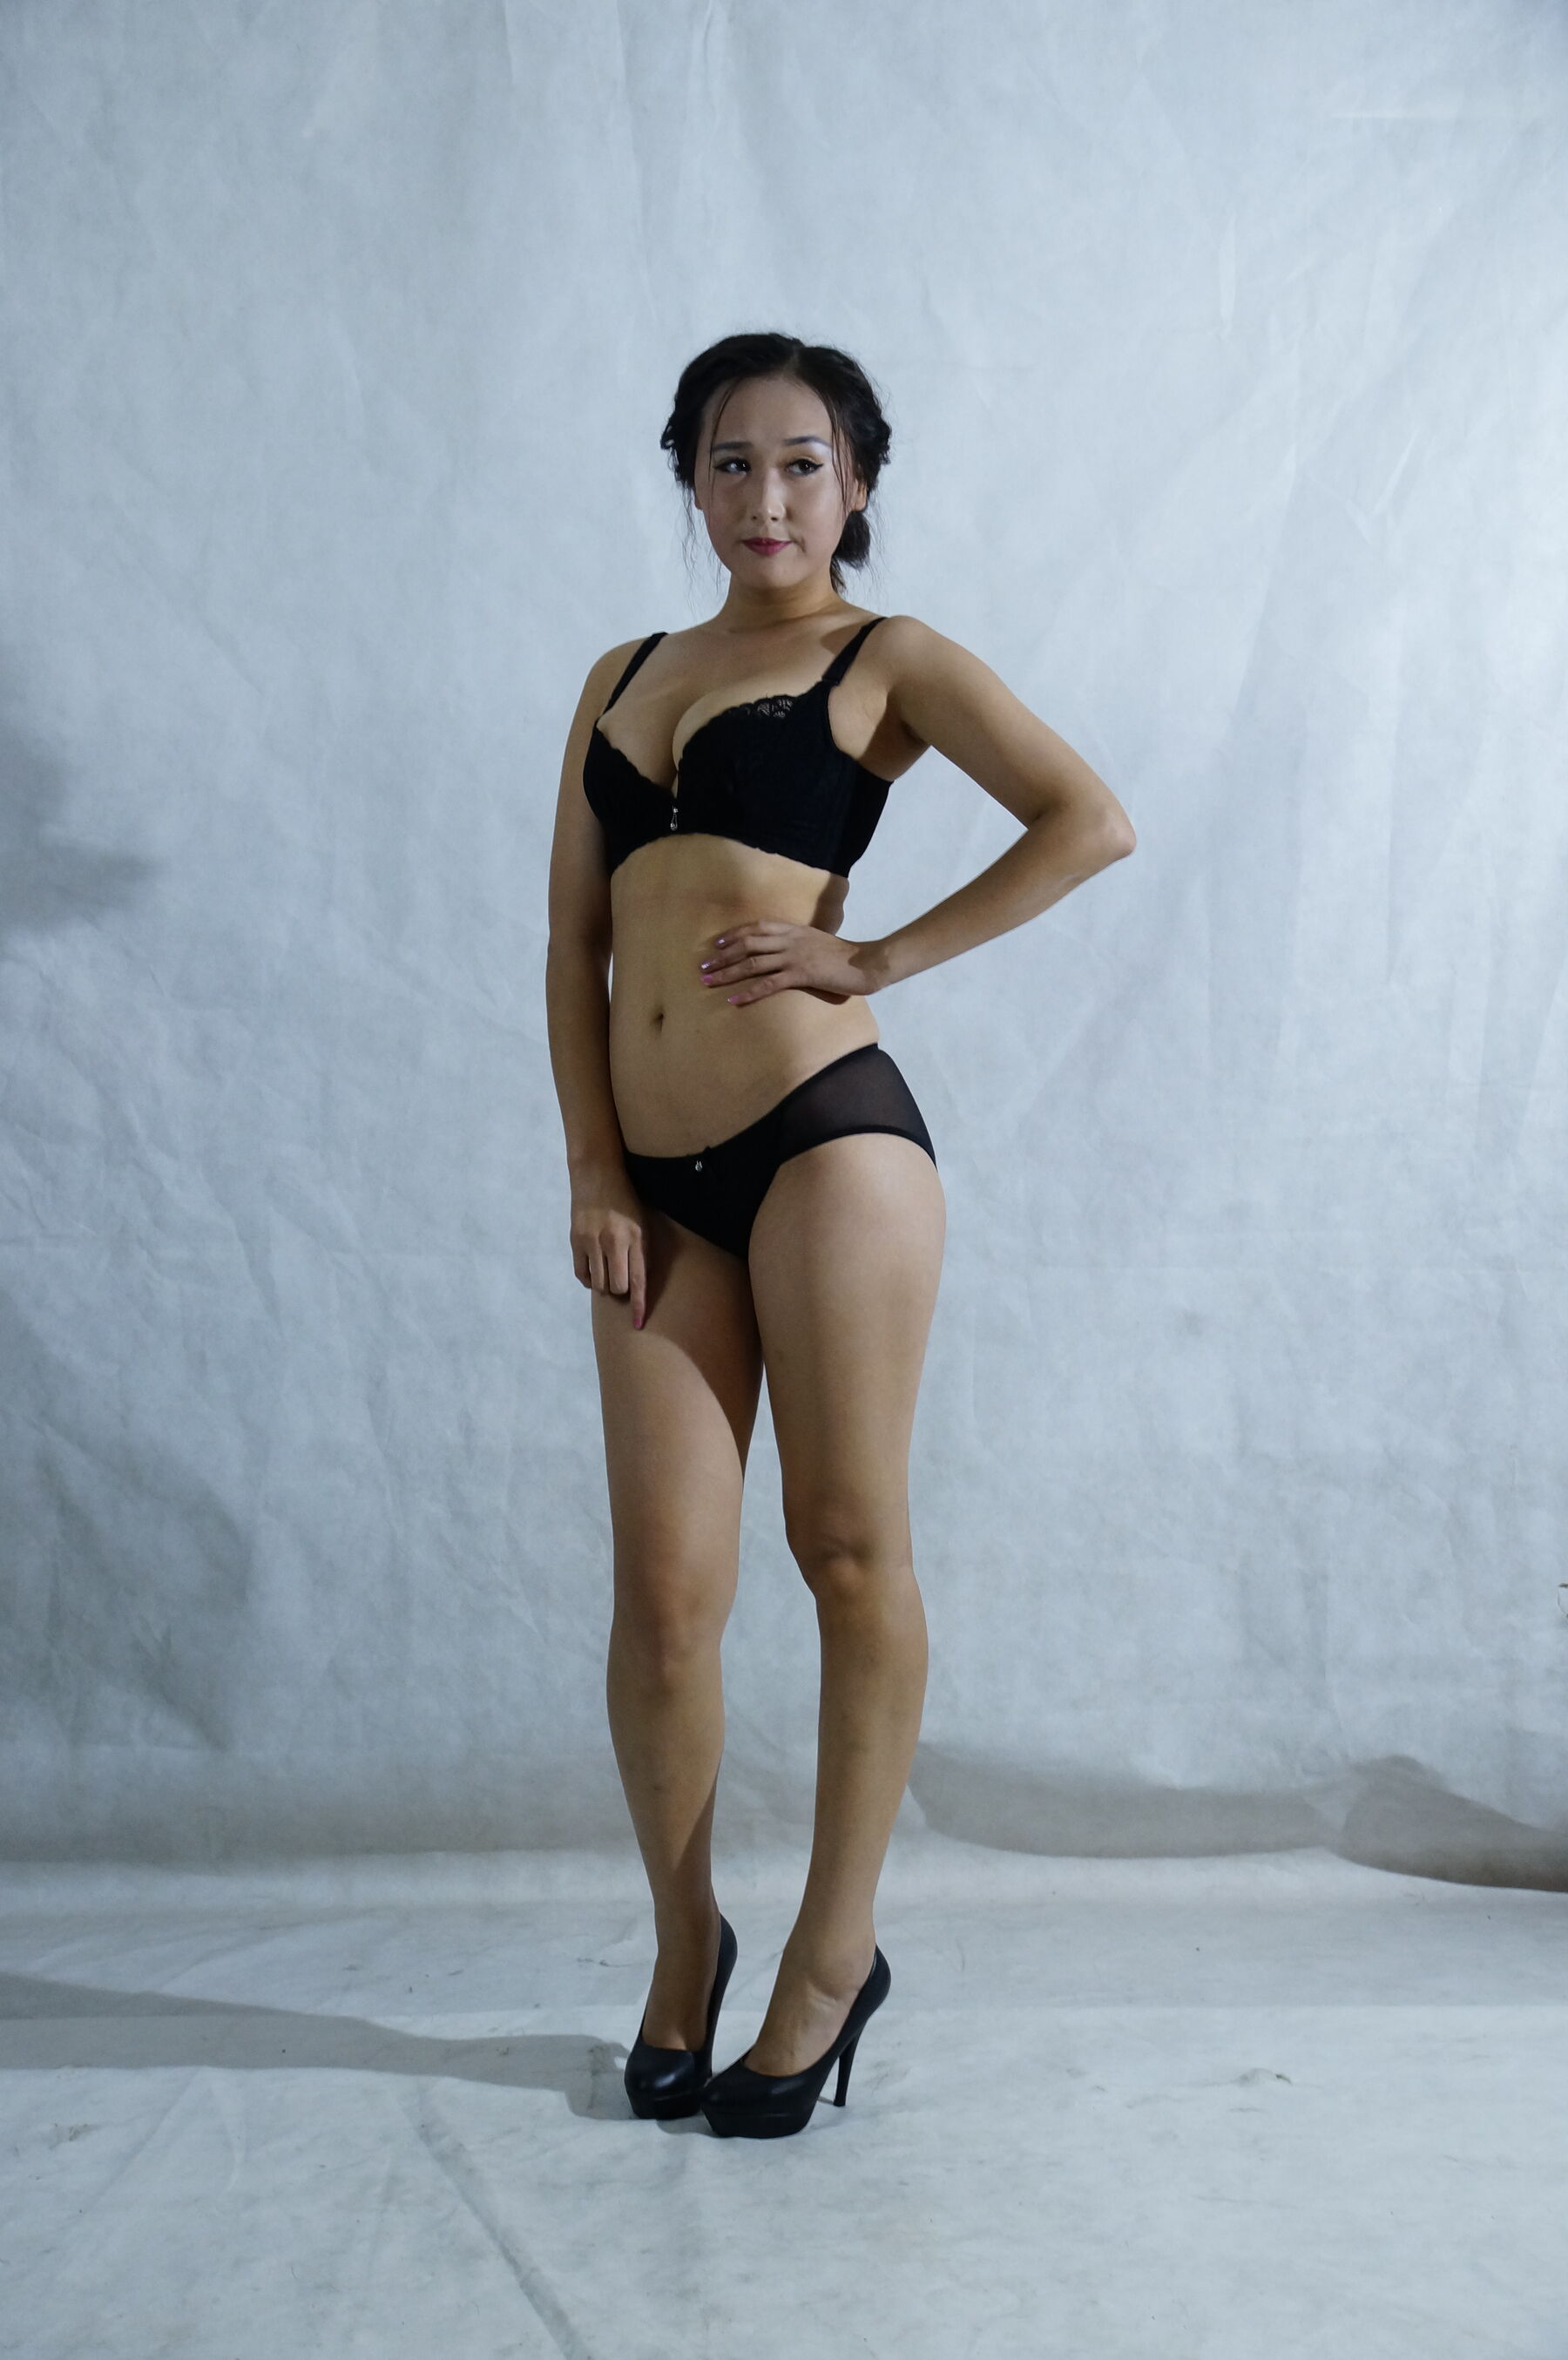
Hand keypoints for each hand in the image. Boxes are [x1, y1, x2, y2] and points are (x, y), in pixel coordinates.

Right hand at [570, 1170, 649, 1327]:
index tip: (637, 1325)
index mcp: (635, 1237)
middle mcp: (613, 1241)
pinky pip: (581, 1274)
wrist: (597, 1174)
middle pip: (616, 1287)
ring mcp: (591, 1241)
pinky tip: (594, 1271)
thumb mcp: (642, 1224)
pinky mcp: (575, 1240)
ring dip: (605, 1284)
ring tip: (608, 1271)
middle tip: (621, 1281)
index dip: (638, 1305)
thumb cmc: (627, 1201)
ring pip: (598, 1284)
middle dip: (620, 1291)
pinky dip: (589, 1279)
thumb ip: (642, 1253)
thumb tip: (638, 1285)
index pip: (638, 1280)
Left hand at [698, 922, 882, 1005]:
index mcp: (794, 930)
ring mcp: (794, 957)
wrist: (865, 962)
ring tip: (709, 982)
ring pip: (752, 963)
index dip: (733, 934)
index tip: (717, 943)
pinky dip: (748, 992)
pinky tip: (734, 999)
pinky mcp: (801, 975)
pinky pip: (768, 983)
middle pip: (748, 944)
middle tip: (703, 967)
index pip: (756, 927)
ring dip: (727, 973)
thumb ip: (797, 943)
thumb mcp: (816, 941)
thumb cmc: (843, 956)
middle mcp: (790, 940)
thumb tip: (780, 950)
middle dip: (722, 956)